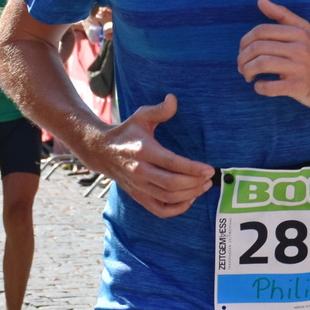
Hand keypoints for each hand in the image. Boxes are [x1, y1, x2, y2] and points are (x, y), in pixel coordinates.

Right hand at [86, 94, 215, 216]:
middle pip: (171, 184)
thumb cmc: (127, 132)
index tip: (209, 169)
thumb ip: (159, 110)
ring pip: (167, 198)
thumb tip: (173, 99)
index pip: (171, 163)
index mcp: (143, 151)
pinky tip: (189, 200)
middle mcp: (139, 171)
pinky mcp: (137, 196)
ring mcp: (138, 186)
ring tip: (204, 186)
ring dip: (190, 195)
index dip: (192, 168)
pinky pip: (159, 210)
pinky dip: (176, 209)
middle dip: (194, 183)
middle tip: (210, 178)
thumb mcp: (141, 116)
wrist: (100, 151)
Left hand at [236, 0, 309, 110]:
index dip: (245, 41)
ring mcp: (300, 68)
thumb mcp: (303, 31)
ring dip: (247, 71)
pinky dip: (259, 87)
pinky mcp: (299, 87)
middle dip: (243, 58)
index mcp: (298, 33)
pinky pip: (270, 87)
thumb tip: (261, 0)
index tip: (243, 51)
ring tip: (248, 75)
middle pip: (258, 48)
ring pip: (261, 65)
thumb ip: (282, 14)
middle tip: (242, 66)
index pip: (261, 31)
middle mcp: (300, 48)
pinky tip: (260, 86)